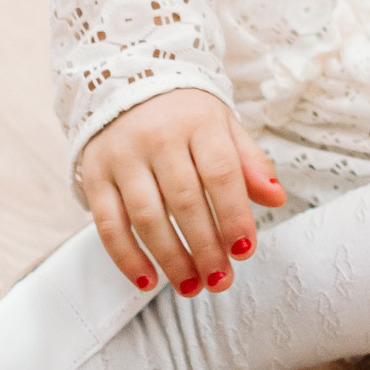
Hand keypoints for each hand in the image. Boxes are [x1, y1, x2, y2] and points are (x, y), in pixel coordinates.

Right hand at [78, 90, 285, 293]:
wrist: (128, 83)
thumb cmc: (185, 116)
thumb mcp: (224, 127)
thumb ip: (250, 163)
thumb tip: (276, 197)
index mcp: (198, 122)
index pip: (220, 173)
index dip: (234, 215)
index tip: (244, 250)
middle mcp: (158, 138)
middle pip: (185, 201)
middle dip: (205, 247)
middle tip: (220, 280)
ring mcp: (122, 157)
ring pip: (147, 217)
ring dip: (171, 259)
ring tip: (191, 286)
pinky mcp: (93, 175)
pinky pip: (108, 224)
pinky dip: (126, 258)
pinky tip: (148, 280)